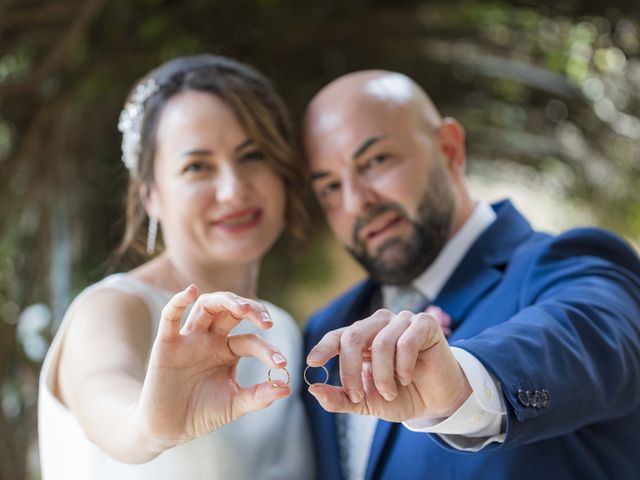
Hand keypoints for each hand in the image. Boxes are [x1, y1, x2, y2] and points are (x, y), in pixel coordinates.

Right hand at [132, 285, 289, 450]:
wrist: (169, 429)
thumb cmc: (202, 413)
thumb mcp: (235, 404)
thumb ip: (259, 396)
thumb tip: (287, 386)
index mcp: (228, 350)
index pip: (250, 340)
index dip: (267, 349)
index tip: (281, 364)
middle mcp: (210, 339)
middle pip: (231, 311)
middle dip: (251, 309)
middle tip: (267, 322)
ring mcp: (189, 339)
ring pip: (207, 306)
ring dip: (226, 301)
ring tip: (242, 307)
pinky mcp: (166, 344)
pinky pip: (170, 317)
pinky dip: (178, 301)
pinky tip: (191, 291)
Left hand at [306, 309, 470, 421]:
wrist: (437, 400)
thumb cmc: (401, 395)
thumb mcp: (367, 402)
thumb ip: (341, 399)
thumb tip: (314, 391)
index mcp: (362, 337)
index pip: (337, 336)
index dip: (324, 347)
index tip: (312, 363)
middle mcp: (379, 323)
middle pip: (353, 337)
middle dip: (351, 371)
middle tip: (357, 396)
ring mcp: (402, 320)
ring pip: (381, 344)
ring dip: (383, 376)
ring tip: (391, 391)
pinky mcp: (425, 324)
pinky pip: (406, 342)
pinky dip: (403, 366)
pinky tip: (407, 377)